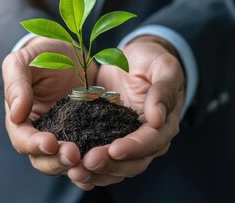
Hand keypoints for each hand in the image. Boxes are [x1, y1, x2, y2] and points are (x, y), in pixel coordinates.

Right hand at [2, 36, 96, 175]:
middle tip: (74, 155)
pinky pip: (88, 151)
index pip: (22, 139)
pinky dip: (93, 162)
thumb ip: (16, 85)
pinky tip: (105, 162)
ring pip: (65, 161)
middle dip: (56, 161)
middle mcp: (42, 132)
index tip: (50, 142)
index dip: (33, 144)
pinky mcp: (85, 133)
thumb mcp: (23, 62)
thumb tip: (16, 115)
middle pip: (43, 159)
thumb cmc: (42, 55)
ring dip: (75, 165)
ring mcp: (65, 135)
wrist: (70, 53)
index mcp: (22, 119)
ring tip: (90, 160)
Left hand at [67, 36, 184, 188]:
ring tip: (75, 171)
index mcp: (163, 124)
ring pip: (115, 167)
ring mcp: (126, 142)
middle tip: (87, 162)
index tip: (114, 149)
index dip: (134, 148)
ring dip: (96, 173)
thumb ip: (164, 90)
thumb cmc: (150, 60)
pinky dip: (88, 169)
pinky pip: (100, 160)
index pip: (151, 142)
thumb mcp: (163, 67)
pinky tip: (70, 170)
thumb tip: (158, 118)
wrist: (132, 60)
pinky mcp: (107, 139)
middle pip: (133, 162)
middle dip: (111, 165)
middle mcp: (147, 139)